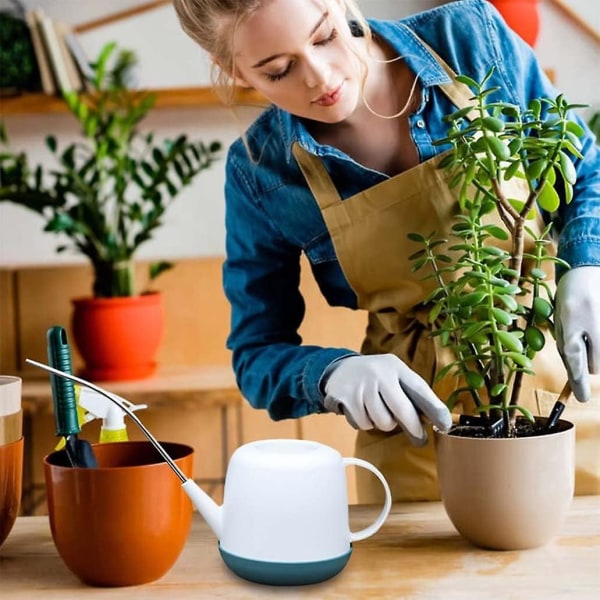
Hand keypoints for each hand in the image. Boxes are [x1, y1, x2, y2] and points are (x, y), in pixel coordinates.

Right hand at [323, 354, 451, 444]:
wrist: (339, 369)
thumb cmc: (376, 378)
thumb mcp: (394, 377)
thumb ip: (411, 395)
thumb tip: (431, 421)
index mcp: (396, 367)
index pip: (418, 388)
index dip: (434, 408)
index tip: (446, 424)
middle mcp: (379, 374)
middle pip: (401, 409)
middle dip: (413, 428)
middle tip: (420, 439)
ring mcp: (361, 386)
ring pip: (382, 421)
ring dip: (384, 423)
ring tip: (378, 411)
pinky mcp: (346, 398)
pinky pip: (363, 424)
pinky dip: (365, 423)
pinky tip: (362, 410)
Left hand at [555, 266, 599, 402]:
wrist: (588, 271)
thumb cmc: (569, 297)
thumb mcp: (560, 320)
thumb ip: (566, 345)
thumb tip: (575, 373)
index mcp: (571, 320)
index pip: (574, 357)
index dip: (577, 380)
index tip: (581, 398)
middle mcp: (592, 322)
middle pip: (596, 365)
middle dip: (589, 363)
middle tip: (585, 342)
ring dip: (599, 355)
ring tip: (592, 333)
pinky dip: (599, 345)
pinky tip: (594, 329)